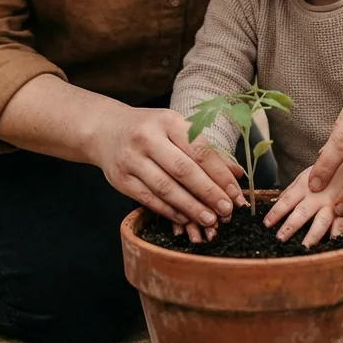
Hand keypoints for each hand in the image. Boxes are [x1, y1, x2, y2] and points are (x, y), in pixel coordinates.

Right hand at [93, 108, 247, 226]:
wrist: (105, 130)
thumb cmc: (150, 130)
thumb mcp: (177, 129)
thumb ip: (206, 150)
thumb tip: (237, 174)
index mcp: (168, 122)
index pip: (200, 151)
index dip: (220, 175)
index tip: (235, 194)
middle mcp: (148, 138)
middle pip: (183, 170)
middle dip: (208, 193)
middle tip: (226, 211)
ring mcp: (131, 159)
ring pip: (166, 188)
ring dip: (191, 207)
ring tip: (210, 220)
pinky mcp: (121, 179)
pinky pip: (149, 199)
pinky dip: (170, 211)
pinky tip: (186, 218)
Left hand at [262, 158, 342, 246]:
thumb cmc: (324, 172)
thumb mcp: (305, 176)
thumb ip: (291, 190)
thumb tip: (275, 203)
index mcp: (304, 186)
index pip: (287, 200)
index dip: (276, 212)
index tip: (266, 223)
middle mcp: (317, 196)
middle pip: (302, 212)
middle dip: (291, 225)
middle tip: (280, 238)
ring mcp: (332, 203)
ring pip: (322, 220)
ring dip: (313, 234)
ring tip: (305, 246)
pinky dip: (338, 231)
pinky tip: (333, 241)